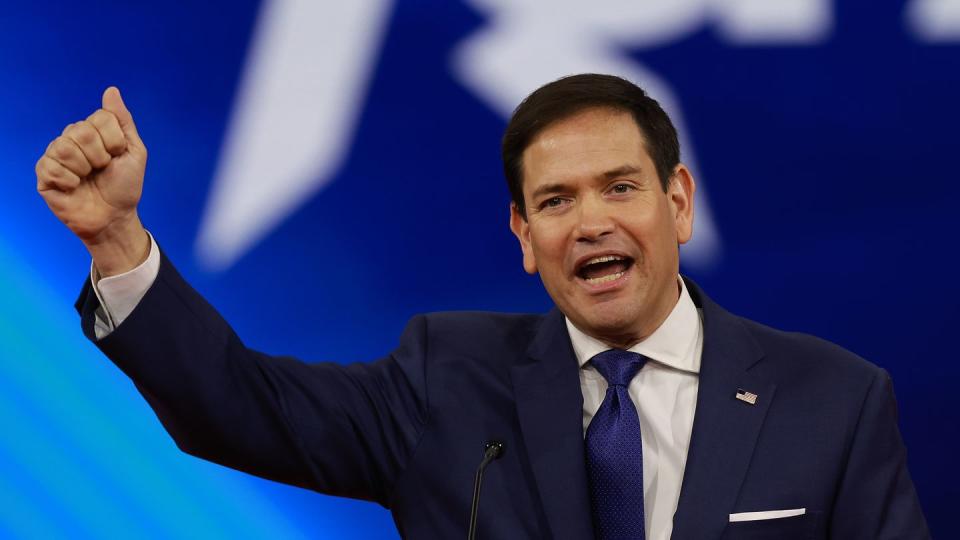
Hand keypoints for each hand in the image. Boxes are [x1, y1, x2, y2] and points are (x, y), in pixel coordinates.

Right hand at [36, 87, 149, 275]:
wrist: (114, 217)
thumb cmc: (125, 186)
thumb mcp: (134, 151)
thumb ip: (122, 121)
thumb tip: (111, 90)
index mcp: (93, 131)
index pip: (100, 117)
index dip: (114, 141)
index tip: (117, 157)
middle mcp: (72, 139)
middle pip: (80, 130)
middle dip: (100, 155)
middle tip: (102, 170)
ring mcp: (56, 156)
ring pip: (64, 146)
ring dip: (84, 168)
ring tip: (87, 179)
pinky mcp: (45, 175)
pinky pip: (52, 167)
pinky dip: (69, 181)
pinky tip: (74, 188)